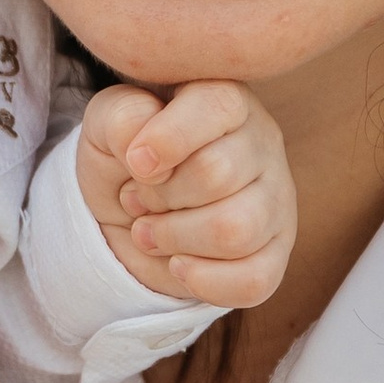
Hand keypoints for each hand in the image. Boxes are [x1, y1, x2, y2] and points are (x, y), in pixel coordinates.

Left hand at [78, 82, 296, 307]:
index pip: (217, 105)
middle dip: (160, 197)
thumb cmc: (124, 157)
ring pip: (237, 230)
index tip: (134, 163)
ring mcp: (276, 200)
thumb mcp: (107, 124)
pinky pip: (255, 279)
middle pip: (217, 174)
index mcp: (225, 101)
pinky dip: (204, 281)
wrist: (128, 214)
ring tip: (150, 232)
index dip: (168, 139)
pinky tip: (179, 265)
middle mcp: (262, 144)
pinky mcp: (276, 253)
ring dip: (176, 239)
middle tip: (137, 201)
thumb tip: (145, 152)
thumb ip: (123, 119)